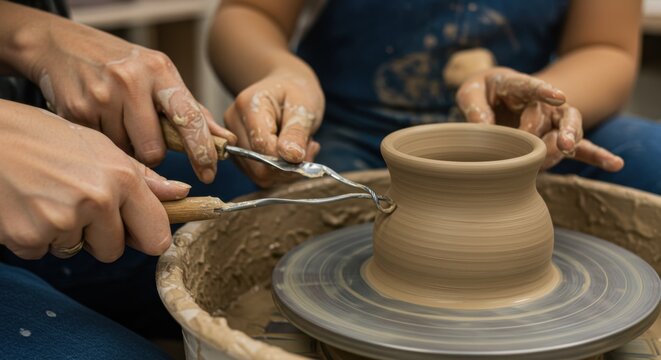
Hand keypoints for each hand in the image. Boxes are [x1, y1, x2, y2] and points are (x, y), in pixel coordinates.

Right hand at [0, 100, 189, 260]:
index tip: (135, 232)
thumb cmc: (41, 136)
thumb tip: (180, 194)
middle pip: (114, 250)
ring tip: (48, 196)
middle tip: (76, 202)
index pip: (156, 237)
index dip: (145, 237)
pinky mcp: (29, 237)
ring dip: (65, 234)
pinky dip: (35, 236)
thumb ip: (142, 178)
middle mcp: (98, 200)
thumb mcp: (99, 146)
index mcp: (122, 178)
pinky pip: (43, 252)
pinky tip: (26, 206)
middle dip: (99, 235)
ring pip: (77, 250)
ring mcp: (62, 221)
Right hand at [15, 9, 235, 182]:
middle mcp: (130, 81)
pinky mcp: (77, 112)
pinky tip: (100, 119)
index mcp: (159, 71)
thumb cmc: (123, 65)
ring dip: (127, 146)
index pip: (189, 118)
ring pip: (128, 153)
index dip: (202, 150)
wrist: (63, 46)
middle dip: (153, 152)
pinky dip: (106, 142)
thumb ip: (193, 110)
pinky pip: (104, 149)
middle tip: (143, 133)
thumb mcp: (162, 76)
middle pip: (154, 149)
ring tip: (118, 119)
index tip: (210, 172)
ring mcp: (101, 97)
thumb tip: (226, 140)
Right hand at [224, 71, 322, 186]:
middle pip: (257, 165)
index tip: (307, 153)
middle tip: (309, 150)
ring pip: (258, 174)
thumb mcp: (304, 106)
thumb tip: (291, 157)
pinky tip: (291, 154)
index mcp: (248, 105)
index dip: (285, 158)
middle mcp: (233, 123)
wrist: (286, 87)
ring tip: (302, 149)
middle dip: (288, 167)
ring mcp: (233, 140)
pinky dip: (280, 171)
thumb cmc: (296, 92)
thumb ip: (297, 132)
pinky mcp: (238, 154)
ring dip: (286, 171)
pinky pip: (259, 174)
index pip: (261, 145)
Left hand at [456, 68, 623, 170]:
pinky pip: (579, 146)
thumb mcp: (470, 92)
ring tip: (568, 150)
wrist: (492, 95)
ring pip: (568, 128)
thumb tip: (484, 127)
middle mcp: (539, 102)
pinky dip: (596, 155)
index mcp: (516, 85)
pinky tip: (614, 164)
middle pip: (553, 113)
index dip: (543, 91)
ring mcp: (550, 120)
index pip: (530, 86)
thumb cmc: (481, 92)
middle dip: (557, 127)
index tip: (557, 96)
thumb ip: (473, 107)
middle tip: (560, 141)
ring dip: (571, 140)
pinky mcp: (555, 137)